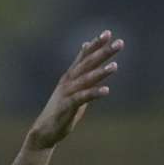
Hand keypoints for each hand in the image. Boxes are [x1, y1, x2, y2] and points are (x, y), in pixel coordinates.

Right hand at [26, 30, 123, 149]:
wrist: (44, 131)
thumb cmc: (61, 109)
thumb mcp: (73, 87)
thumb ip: (81, 70)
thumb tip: (85, 49)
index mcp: (71, 76)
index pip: (84, 57)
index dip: (95, 45)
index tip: (107, 33)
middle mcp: (69, 81)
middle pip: (88, 64)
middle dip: (103, 52)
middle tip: (119, 43)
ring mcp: (67, 93)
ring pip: (86, 80)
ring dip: (100, 72)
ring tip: (115, 66)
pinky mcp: (67, 107)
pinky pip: (82, 99)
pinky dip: (93, 93)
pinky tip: (106, 90)